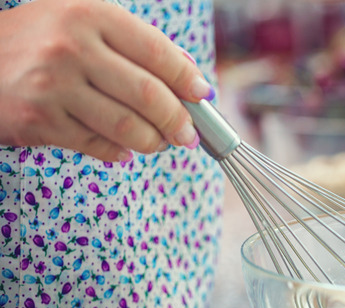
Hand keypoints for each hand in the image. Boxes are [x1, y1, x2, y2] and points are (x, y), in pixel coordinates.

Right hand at [0, 0, 214, 161]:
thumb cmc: (43, 40)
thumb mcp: (84, 22)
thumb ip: (135, 44)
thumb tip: (191, 78)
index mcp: (90, 15)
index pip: (157, 52)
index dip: (187, 79)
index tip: (202, 96)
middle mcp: (71, 49)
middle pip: (149, 95)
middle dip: (178, 120)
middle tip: (188, 134)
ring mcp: (53, 87)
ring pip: (127, 127)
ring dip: (154, 142)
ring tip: (160, 143)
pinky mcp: (39, 120)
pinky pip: (97, 145)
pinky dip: (120, 152)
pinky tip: (124, 148)